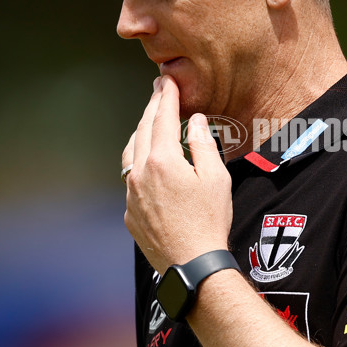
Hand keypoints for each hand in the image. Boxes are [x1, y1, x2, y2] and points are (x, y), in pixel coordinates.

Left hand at [122, 76, 232, 272]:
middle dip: (152, 108)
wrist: (192, 265)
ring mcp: (131, 194)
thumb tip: (195, 120)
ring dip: (141, 133)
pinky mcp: (130, 212)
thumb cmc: (209, 221)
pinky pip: (130, 177)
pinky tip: (148, 162)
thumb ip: (203, 144)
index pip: (162, 118)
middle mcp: (139, 173)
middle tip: (159, 91)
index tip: (167, 81)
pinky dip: (139, 160)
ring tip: (151, 122)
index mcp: (162, 160)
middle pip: (143, 130)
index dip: (166, 96)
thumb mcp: (216, 178)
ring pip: (131, 152)